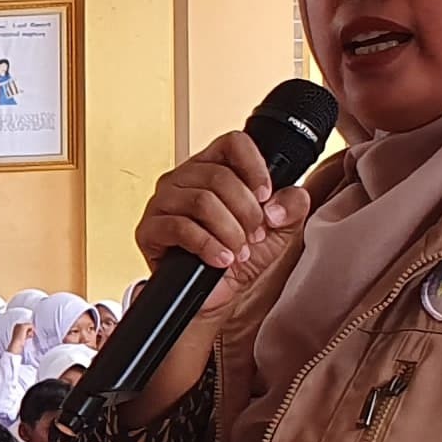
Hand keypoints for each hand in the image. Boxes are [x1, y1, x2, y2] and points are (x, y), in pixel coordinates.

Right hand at [134, 131, 303, 307]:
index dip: (254, 167)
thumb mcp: (279, 230)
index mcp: (213, 167)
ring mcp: (163, 202)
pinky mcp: (149, 230)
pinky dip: (208, 245)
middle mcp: (185, 178)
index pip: (232, 143)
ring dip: (229, 231)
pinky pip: (179, 227)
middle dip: (245, 212)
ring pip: (201, 201)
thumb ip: (292, 206)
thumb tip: (278, 202)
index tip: (265, 196)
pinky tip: (221, 258)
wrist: (219, 298)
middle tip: (254, 235)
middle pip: (219, 176)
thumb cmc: (241, 258)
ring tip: (238, 251)